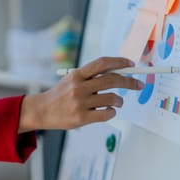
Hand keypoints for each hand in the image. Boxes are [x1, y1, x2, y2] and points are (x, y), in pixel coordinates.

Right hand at [19, 57, 144, 131]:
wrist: (42, 111)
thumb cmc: (60, 95)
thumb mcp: (71, 80)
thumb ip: (90, 76)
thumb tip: (117, 72)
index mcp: (77, 75)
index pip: (102, 63)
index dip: (120, 62)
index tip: (131, 64)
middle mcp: (79, 87)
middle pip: (112, 80)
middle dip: (129, 81)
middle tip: (138, 84)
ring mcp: (80, 103)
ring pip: (112, 98)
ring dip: (120, 100)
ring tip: (118, 102)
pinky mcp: (82, 118)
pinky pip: (107, 114)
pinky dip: (112, 112)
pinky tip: (109, 111)